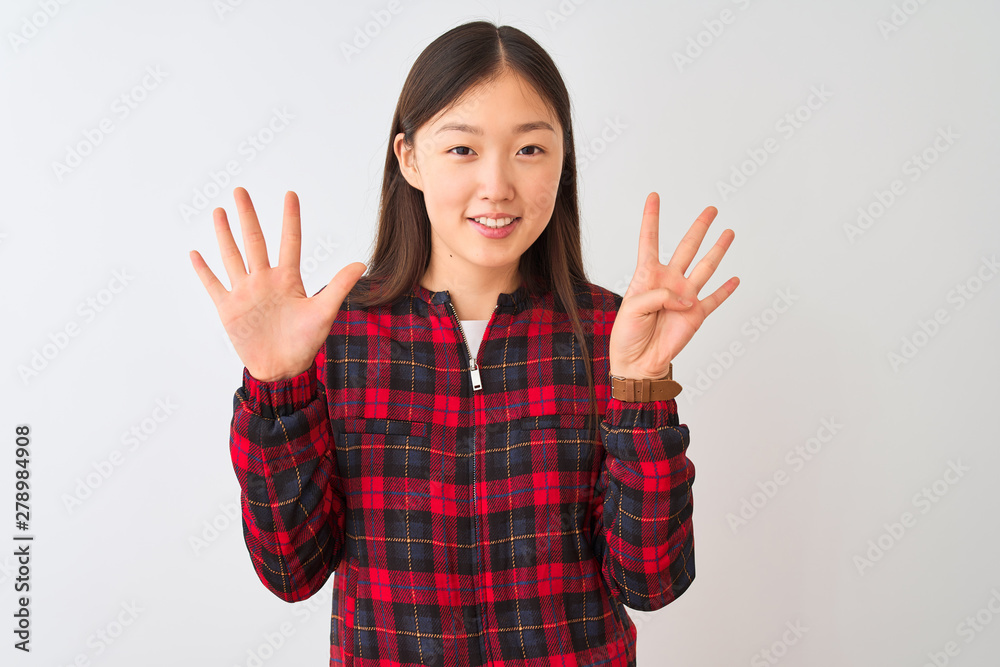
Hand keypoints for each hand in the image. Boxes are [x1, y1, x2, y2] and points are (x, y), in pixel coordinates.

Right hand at [189, 187, 366, 381]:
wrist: (283, 370)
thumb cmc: (305, 343)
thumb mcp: (324, 312)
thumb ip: (339, 286)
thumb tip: (361, 263)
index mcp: (288, 279)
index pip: (289, 241)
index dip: (290, 218)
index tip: (290, 194)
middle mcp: (264, 280)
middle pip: (253, 241)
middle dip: (247, 216)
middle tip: (241, 190)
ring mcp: (245, 293)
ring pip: (232, 256)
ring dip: (224, 234)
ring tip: (220, 211)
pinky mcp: (229, 308)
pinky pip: (213, 285)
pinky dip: (204, 270)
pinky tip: (195, 253)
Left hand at [609, 192, 738, 378]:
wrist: (638, 361)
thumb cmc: (628, 334)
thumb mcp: (633, 308)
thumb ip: (659, 295)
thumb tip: (687, 296)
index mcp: (647, 276)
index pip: (650, 240)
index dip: (651, 218)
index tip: (654, 196)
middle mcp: (669, 281)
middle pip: (687, 247)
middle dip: (699, 227)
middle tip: (711, 209)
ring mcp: (685, 296)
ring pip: (706, 267)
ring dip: (718, 250)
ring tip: (729, 232)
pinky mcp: (696, 315)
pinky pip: (714, 299)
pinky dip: (726, 290)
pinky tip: (735, 279)